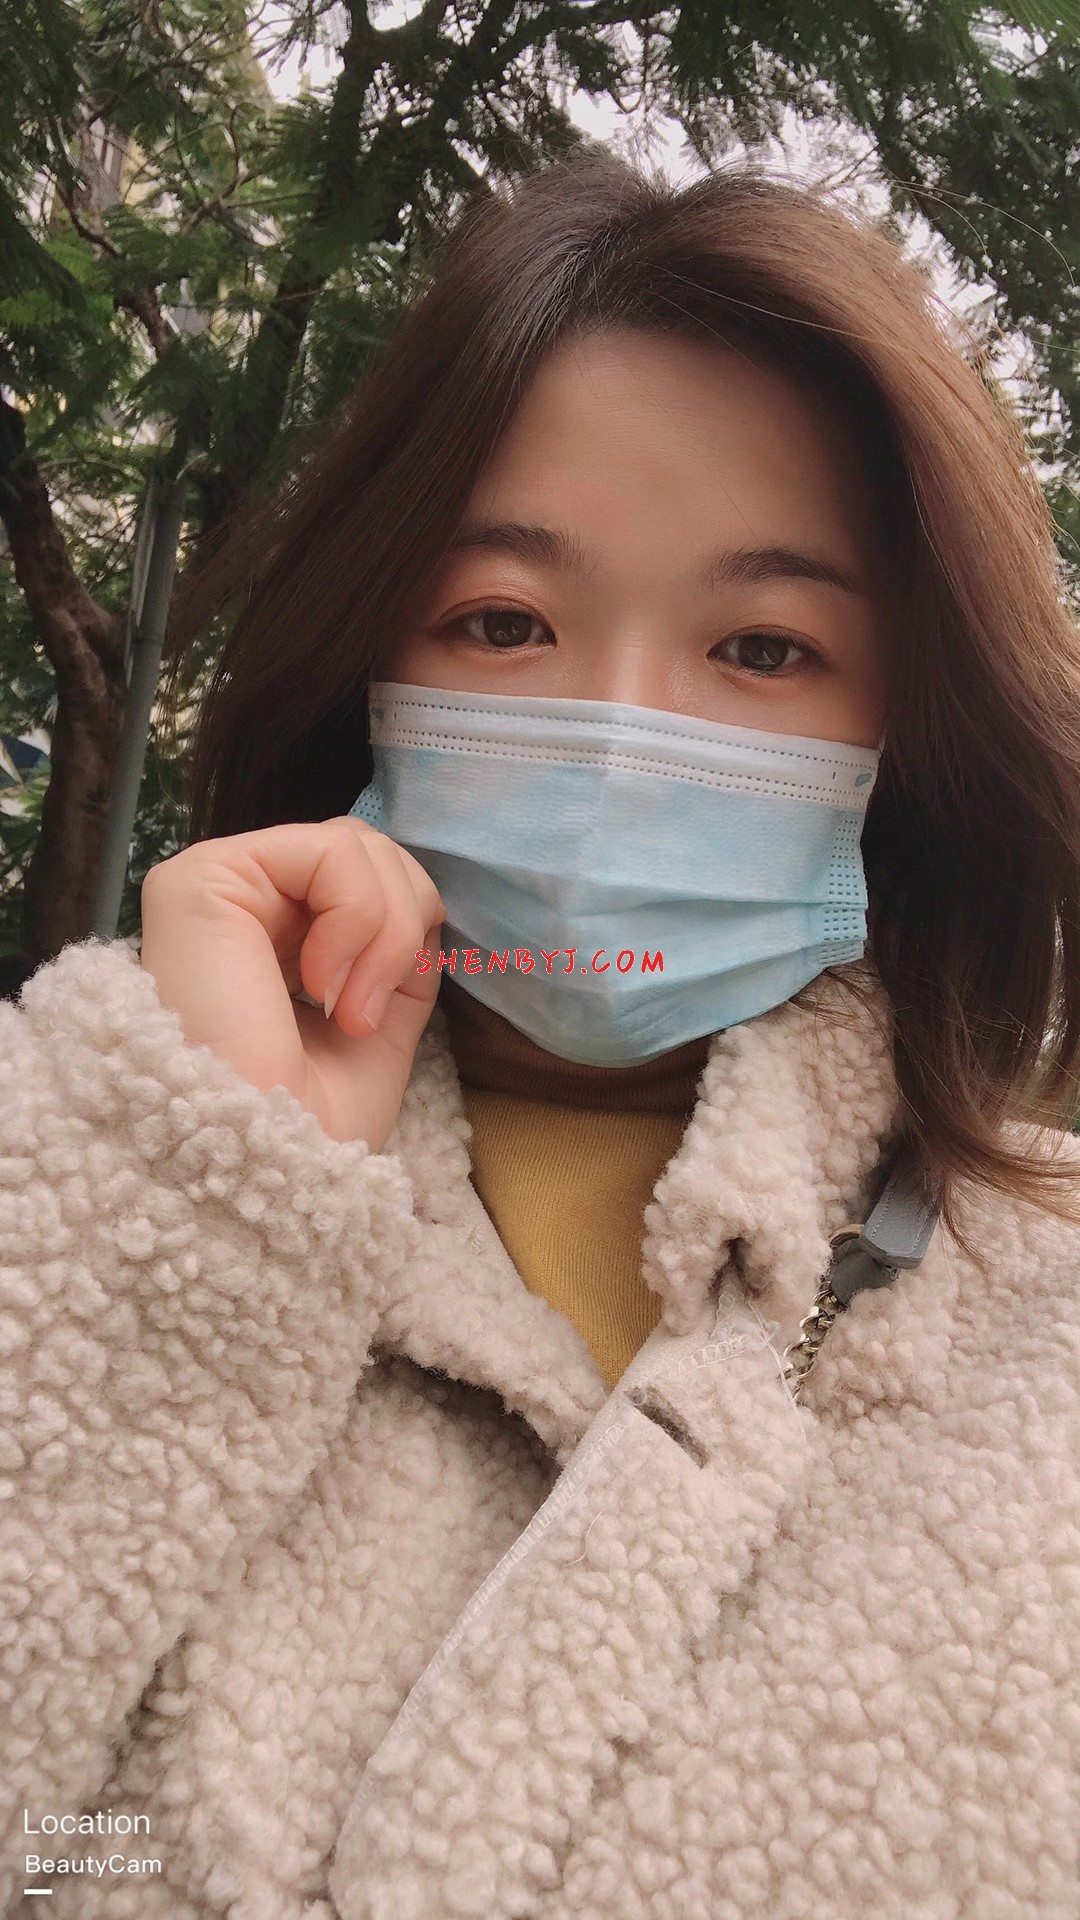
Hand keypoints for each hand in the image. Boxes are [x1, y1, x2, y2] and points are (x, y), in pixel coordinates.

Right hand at [139, 818, 446, 1150]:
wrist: (263, 1169)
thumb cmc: (308, 1126)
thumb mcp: (378, 1031)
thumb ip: (398, 960)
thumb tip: (425, 908)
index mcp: (272, 940)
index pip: (363, 880)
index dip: (406, 929)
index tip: (377, 1017)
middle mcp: (240, 906)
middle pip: (365, 851)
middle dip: (403, 924)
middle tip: (366, 1014)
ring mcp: (217, 887)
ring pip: (355, 846)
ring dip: (384, 933)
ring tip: (346, 1010)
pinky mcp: (203, 878)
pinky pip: (329, 853)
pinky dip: (356, 919)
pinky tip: (318, 986)